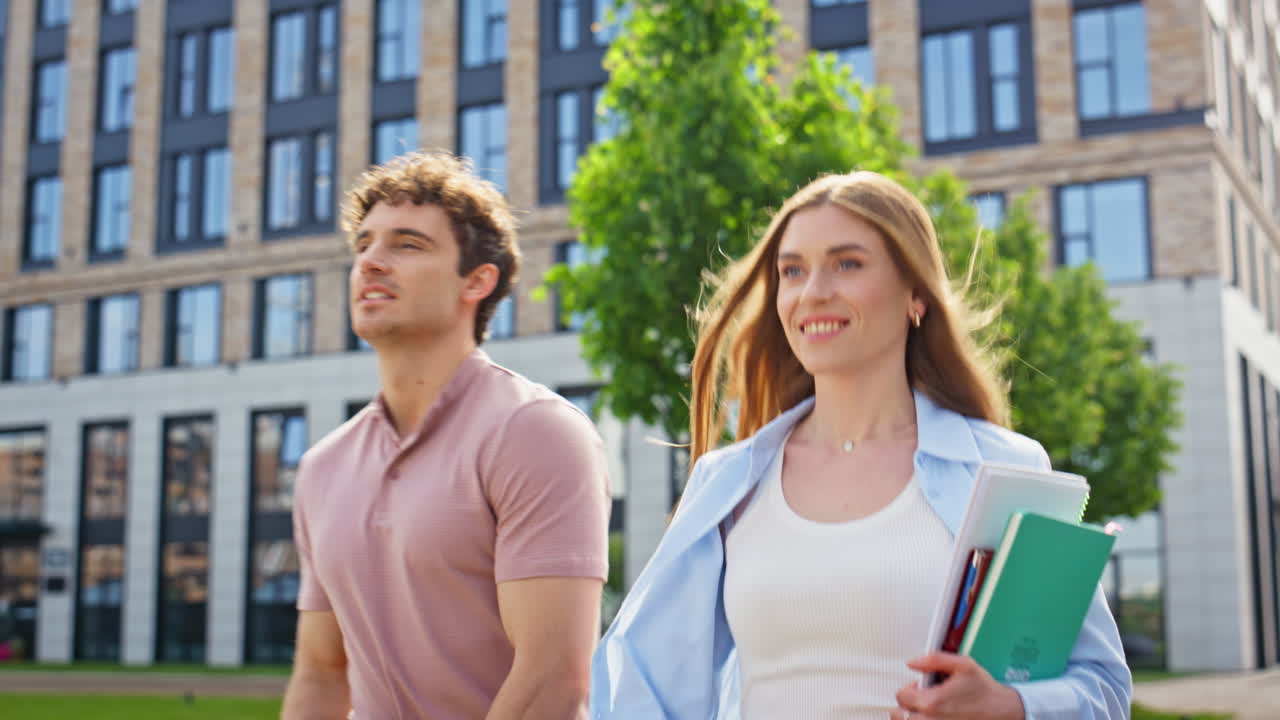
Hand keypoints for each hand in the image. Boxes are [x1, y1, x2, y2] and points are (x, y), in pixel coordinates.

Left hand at [889, 652, 1024, 719]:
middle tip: (923, 700)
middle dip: (908, 705)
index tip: (920, 688)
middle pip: (900, 715)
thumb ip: (934, 660)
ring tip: (928, 711)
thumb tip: (913, 662)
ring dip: (914, 717)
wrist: (1004, 711)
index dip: (909, 689)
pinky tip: (936, 717)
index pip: (901, 696)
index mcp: (933, 702)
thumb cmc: (985, 690)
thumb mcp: (963, 665)